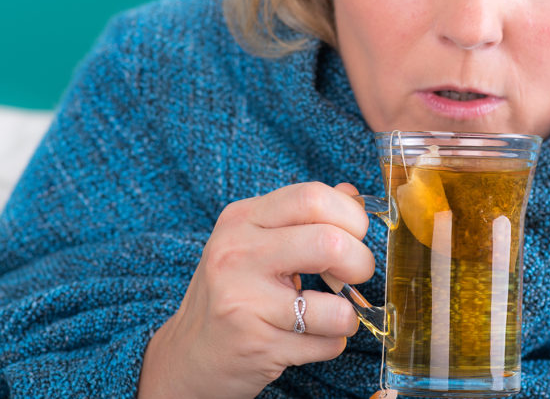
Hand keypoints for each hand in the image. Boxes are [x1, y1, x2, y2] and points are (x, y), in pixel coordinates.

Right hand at [137, 182, 373, 398]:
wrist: (188, 355)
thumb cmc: (233, 292)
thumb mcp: (256, 241)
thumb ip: (302, 216)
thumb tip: (352, 194)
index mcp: (241, 219)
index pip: (311, 197)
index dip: (351, 216)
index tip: (354, 236)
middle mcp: (237, 254)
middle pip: (330, 242)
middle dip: (361, 262)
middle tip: (355, 274)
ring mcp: (244, 302)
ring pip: (335, 306)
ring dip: (348, 314)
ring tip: (332, 314)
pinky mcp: (258, 345)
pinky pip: (326, 343)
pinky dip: (332, 341)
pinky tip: (309, 337)